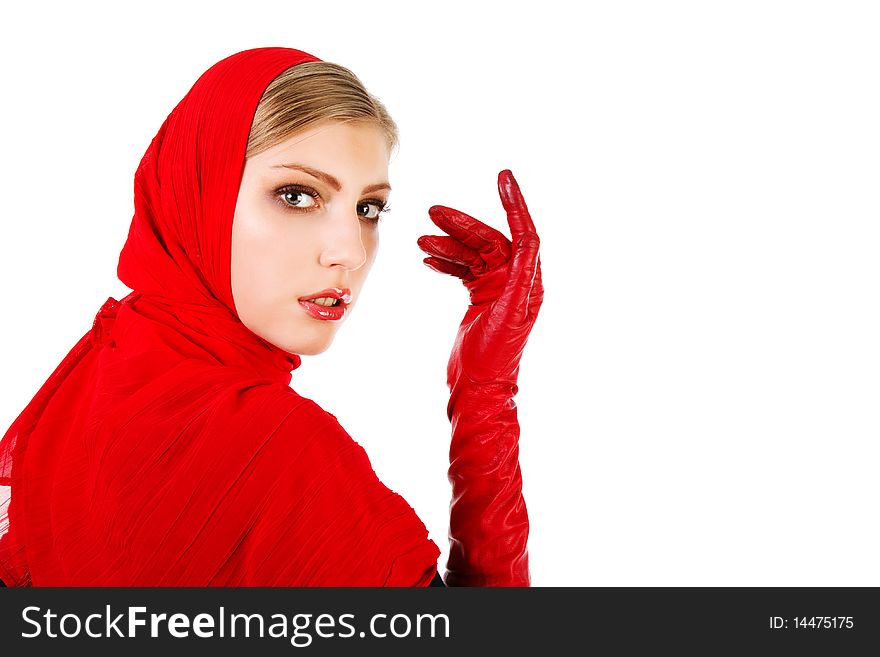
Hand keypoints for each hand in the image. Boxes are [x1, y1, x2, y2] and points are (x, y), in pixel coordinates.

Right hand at [417, 169, 542, 389]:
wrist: (478, 388)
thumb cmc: (495, 358)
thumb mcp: (509, 315)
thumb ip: (520, 277)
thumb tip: (529, 241)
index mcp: (528, 282)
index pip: (524, 233)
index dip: (514, 203)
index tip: (503, 177)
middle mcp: (514, 281)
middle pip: (488, 240)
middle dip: (461, 225)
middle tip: (432, 211)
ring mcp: (496, 289)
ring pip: (471, 254)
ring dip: (448, 243)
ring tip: (421, 239)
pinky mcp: (479, 298)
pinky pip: (462, 270)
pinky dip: (446, 261)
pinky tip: (428, 258)